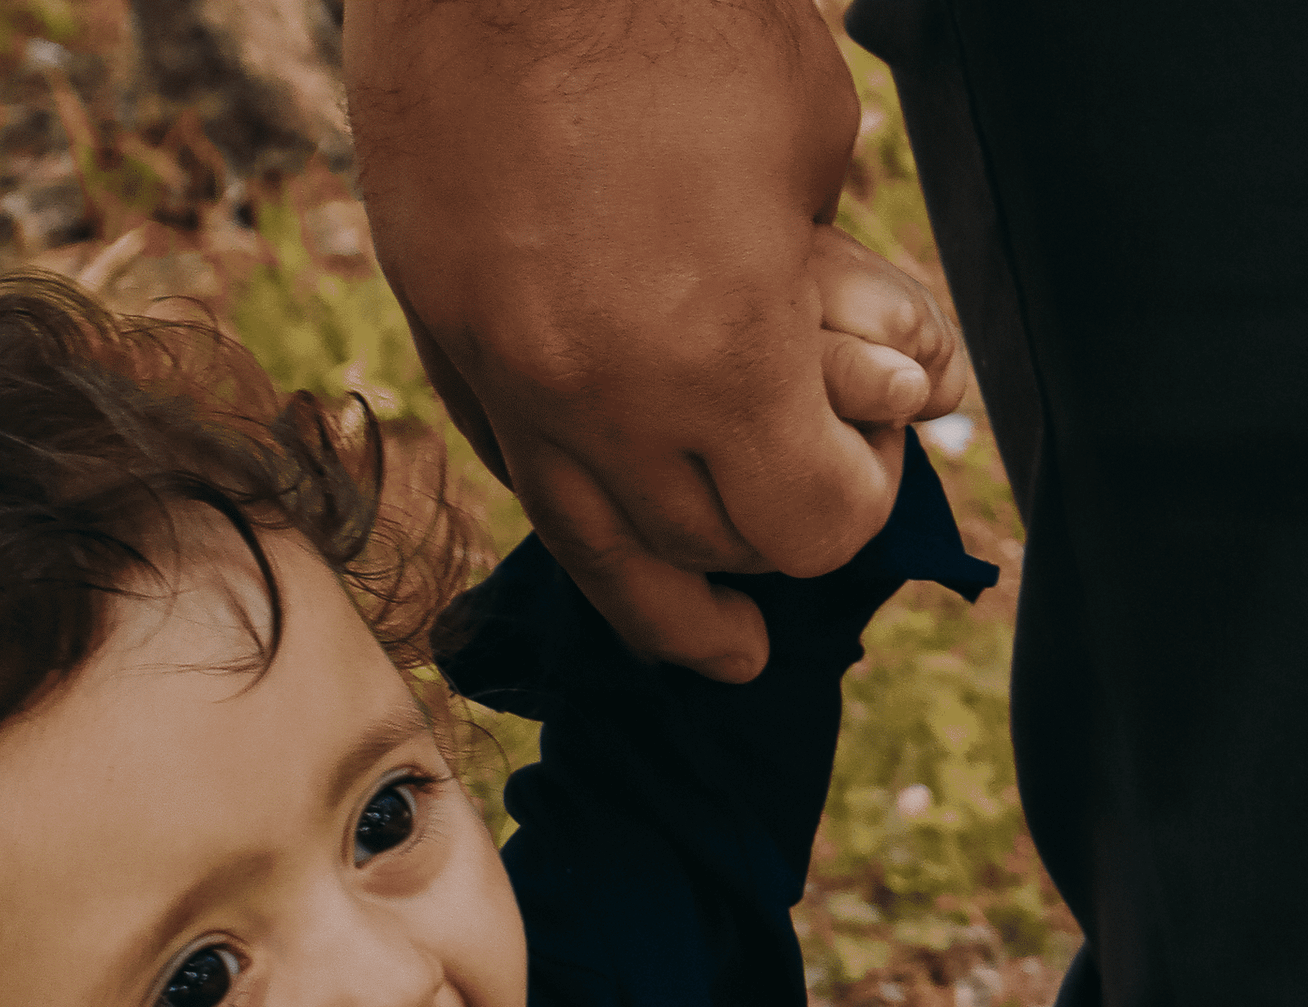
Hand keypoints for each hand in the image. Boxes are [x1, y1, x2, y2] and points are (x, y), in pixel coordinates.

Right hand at [349, 0, 948, 677]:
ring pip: (587, 546)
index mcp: (719, 359)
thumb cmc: (677, 7)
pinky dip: (574, 495)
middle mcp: (602, 404)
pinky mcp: (440, 328)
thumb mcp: (803, 137)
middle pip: (701, 555)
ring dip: (660, 603)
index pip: (808, 531)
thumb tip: (805, 328)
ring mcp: (505, 376)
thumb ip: (812, 268)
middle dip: (766, 551)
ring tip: (710, 643)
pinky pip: (512, 459)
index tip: (867, 450)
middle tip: (799, 526)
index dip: (856, 504)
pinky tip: (608, 509)